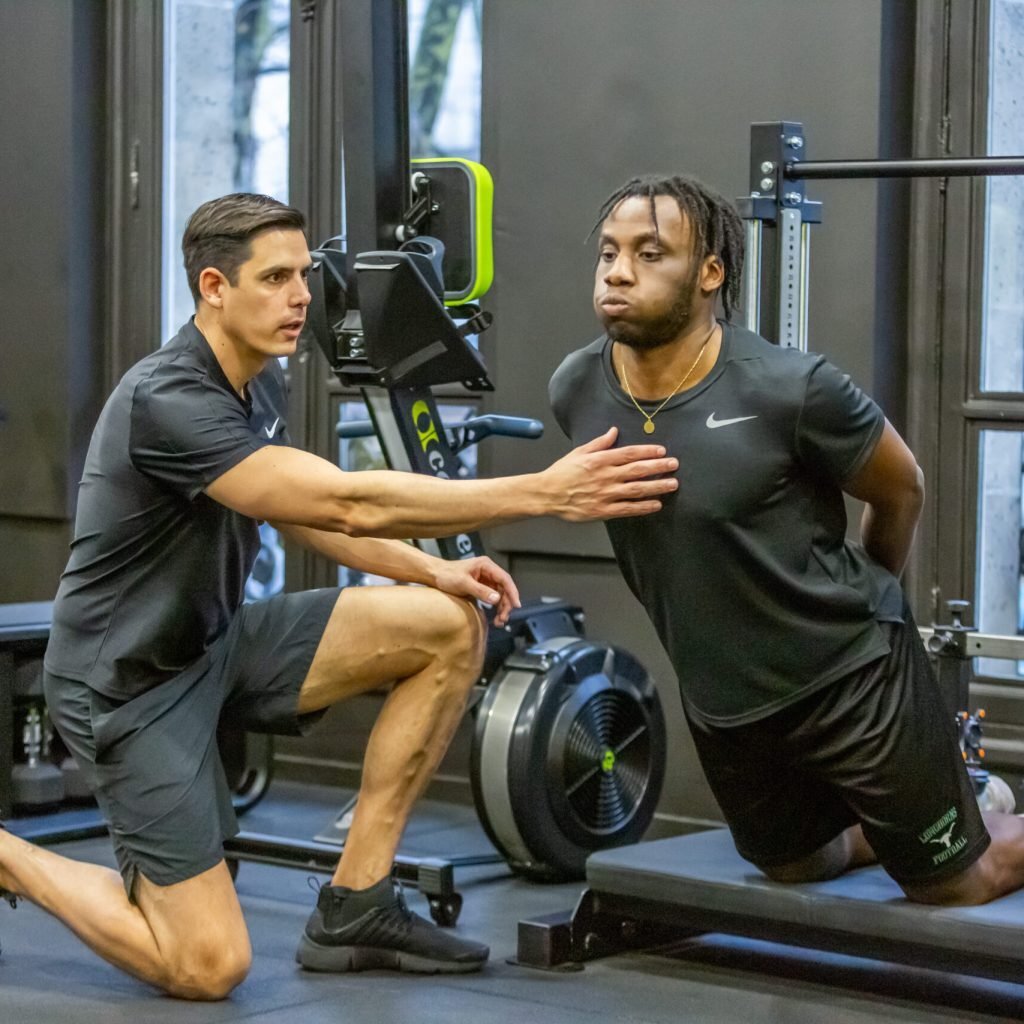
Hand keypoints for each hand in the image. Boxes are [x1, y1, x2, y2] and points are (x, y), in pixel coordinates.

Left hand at [430, 556, 520, 625]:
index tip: (516, 605)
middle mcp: (488, 571)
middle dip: (506, 604)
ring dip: (501, 607)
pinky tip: (494, 616)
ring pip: (500, 594)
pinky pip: (493, 597)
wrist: (434, 575)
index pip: (505, 579)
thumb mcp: (463, 584)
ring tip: (499, 621)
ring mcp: (485, 579)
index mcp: (486, 565)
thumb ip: (481, 591)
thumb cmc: (446, 575)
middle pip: (504, 588)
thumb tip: (496, 599)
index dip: (512, 592)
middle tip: (503, 618)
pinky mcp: (481, 586)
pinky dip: (495, 607)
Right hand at [542, 426, 677, 520]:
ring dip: (657, 486)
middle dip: (658, 467)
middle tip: (674, 465)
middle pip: (638, 470)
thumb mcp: (579, 452)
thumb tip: (614, 431)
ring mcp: (605, 494)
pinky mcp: (603, 510)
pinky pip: (628, 509)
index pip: (629, 453)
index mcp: (599, 460)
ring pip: (637, 490)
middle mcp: (605, 476)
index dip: (647, 452)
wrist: (547, 494)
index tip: (662, 451)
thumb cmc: (562, 472)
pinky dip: (643, 507)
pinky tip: (657, 504)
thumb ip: (599, 443)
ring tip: (672, 484)